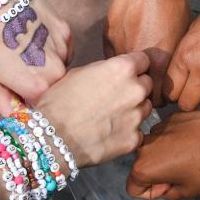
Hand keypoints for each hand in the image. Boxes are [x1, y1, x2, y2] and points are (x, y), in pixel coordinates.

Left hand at [0, 0, 73, 113]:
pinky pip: (64, 47)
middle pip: (54, 85)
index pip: (41, 103)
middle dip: (41, 81)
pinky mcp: (66, 30)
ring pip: (60, 65)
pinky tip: (38, 37)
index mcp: (39, 88)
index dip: (30, 98)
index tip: (20, 90)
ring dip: (49, 63)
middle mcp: (58, 72)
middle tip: (22, 67)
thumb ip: (5, 104)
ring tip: (29, 49)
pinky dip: (54, 46)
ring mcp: (64, 50)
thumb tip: (14, 116)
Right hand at [36, 52, 152, 166]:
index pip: (144, 60)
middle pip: (147, 85)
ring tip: (112, 117)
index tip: (127, 73)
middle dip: (135, 88)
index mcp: (123, 69)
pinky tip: (109, 134)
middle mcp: (136, 90)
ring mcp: (137, 117)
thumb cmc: (59, 101)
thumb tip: (112, 75)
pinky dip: (127, 133)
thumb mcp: (79, 72)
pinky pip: (137, 133)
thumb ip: (105, 71)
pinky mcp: (134, 140)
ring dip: (134, 110)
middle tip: (117, 96)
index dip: (134, 66)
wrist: (52, 137)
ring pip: (145, 109)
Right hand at [104, 0, 191, 105]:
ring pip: (121, 76)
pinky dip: (117, 59)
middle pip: (138, 90)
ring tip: (134, 68)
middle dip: (144, 90)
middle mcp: (138, 59)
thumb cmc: (173, 4)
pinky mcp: (107, 36)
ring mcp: (119, 47)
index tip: (162, 95)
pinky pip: (111, 57)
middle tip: (148, 82)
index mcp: (161, 62)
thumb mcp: (181, 38)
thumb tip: (168, 80)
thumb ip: (172, 63)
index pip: (158, 99)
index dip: (161, 99)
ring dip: (127, 76)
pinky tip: (125, 51)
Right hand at [128, 109, 199, 199]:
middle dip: (157, 175)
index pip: (133, 189)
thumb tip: (163, 186)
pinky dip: (172, 143)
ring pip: (152, 152)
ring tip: (187, 158)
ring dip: (164, 158)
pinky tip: (191, 144)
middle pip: (141, 168)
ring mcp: (154, 130)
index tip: (170, 186)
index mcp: (143, 168)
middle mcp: (143, 147)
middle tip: (181, 174)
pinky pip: (162, 138)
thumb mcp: (188, 191)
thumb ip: (168, 194)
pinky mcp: (167, 119)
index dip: (152, 193)